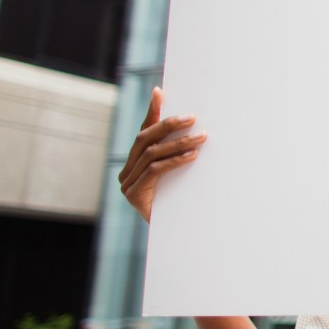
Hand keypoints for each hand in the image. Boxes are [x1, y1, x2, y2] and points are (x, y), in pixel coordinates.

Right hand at [119, 86, 206, 222]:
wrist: (174, 236)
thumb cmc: (180, 202)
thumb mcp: (179, 174)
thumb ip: (178, 154)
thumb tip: (196, 128)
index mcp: (134, 161)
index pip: (144, 130)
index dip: (152, 112)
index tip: (159, 92)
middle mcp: (127, 170)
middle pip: (145, 138)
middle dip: (169, 125)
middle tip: (193, 118)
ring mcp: (127, 183)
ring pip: (152, 154)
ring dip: (179, 143)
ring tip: (201, 138)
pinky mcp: (134, 195)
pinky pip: (155, 171)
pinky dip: (174, 161)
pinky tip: (192, 156)